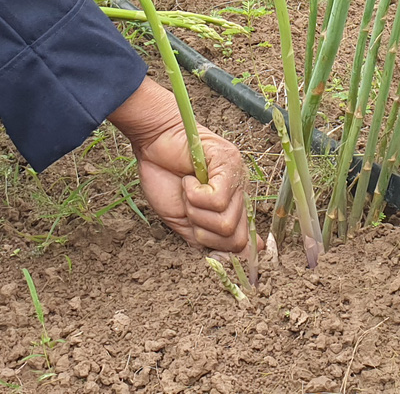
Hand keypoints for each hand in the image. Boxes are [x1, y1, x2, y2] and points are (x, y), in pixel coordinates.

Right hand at [108, 78, 250, 253]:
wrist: (151, 142)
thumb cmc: (164, 177)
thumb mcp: (186, 221)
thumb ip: (210, 239)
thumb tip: (247, 257)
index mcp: (231, 207)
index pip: (243, 243)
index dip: (223, 248)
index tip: (203, 238)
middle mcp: (239, 193)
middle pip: (235, 239)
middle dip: (204, 232)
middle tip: (189, 208)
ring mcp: (237, 177)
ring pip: (225, 223)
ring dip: (197, 212)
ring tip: (187, 190)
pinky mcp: (229, 163)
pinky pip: (216, 201)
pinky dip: (194, 194)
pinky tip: (189, 178)